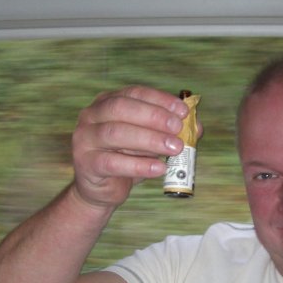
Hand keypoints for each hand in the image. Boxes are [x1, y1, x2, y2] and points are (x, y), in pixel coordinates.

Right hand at [71, 86, 189, 209]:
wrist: (100, 190)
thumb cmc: (125, 159)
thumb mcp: (149, 143)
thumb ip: (169, 132)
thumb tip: (196, 127)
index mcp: (107, 102)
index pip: (134, 93)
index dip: (159, 100)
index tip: (183, 111)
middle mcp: (91, 116)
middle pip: (121, 108)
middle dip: (153, 117)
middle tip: (178, 128)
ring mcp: (85, 139)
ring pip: (116, 133)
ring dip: (149, 139)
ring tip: (174, 148)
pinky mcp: (86, 164)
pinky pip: (113, 163)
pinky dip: (139, 165)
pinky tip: (159, 168)